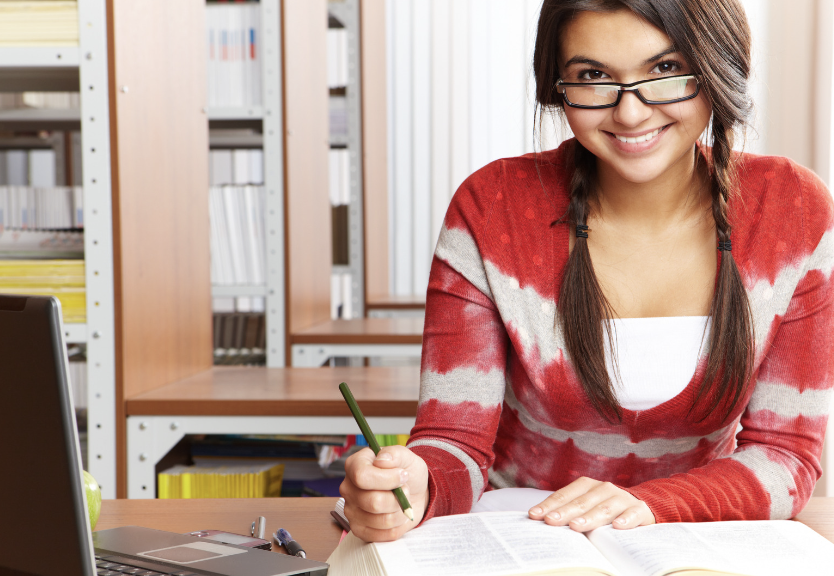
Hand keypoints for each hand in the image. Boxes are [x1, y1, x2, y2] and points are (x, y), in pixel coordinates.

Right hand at [340, 445, 429, 541]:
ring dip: (400, 511)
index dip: (387, 479)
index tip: (403, 475)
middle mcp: (348, 488)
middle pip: (373, 502)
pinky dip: (398, 525)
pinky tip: (397, 514)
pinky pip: (384, 535)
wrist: (413, 491)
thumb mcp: (406, 456)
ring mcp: (351, 510)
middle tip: (404, 489)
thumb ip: (394, 453)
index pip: (362, 476)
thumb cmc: (406, 472)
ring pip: (382, 520)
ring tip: (401, 501)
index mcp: (354, 465)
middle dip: (398, 497)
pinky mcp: (359, 529)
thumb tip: (381, 460)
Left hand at [528, 477, 654, 531]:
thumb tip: (542, 521)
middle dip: (564, 512)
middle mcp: (603, 488)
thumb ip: (569, 512)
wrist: (640, 507)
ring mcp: (622, 498)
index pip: (565, 495)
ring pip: (604, 508)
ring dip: (590, 517)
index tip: (534, 515)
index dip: (549, 505)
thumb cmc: (604, 509)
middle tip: (550, 520)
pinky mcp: (639, 510)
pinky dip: (625, 519)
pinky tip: (617, 526)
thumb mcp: (586, 507)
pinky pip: (632, 514)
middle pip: (581, 502)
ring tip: (576, 526)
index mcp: (587, 486)